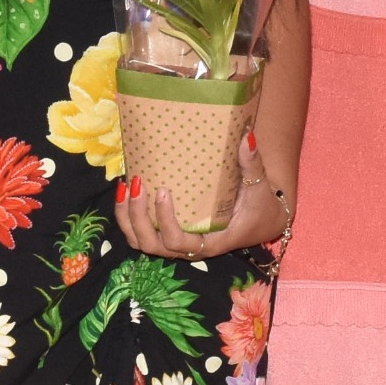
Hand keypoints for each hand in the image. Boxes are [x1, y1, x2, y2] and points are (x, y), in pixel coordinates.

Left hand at [116, 144, 287, 260]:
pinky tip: (125, 190)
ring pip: (140, 242)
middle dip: (137, 218)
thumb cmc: (259, 204)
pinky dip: (127, 217)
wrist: (261, 219)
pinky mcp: (169, 234)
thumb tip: (245, 137)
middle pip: (151, 245)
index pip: (178, 242)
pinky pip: (141, 234)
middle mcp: (189, 247)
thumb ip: (252, 164)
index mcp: (210, 242)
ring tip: (125, 186)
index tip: (162, 190)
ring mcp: (176, 243)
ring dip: (126, 218)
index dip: (164, 221)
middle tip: (137, 184)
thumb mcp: (259, 186)